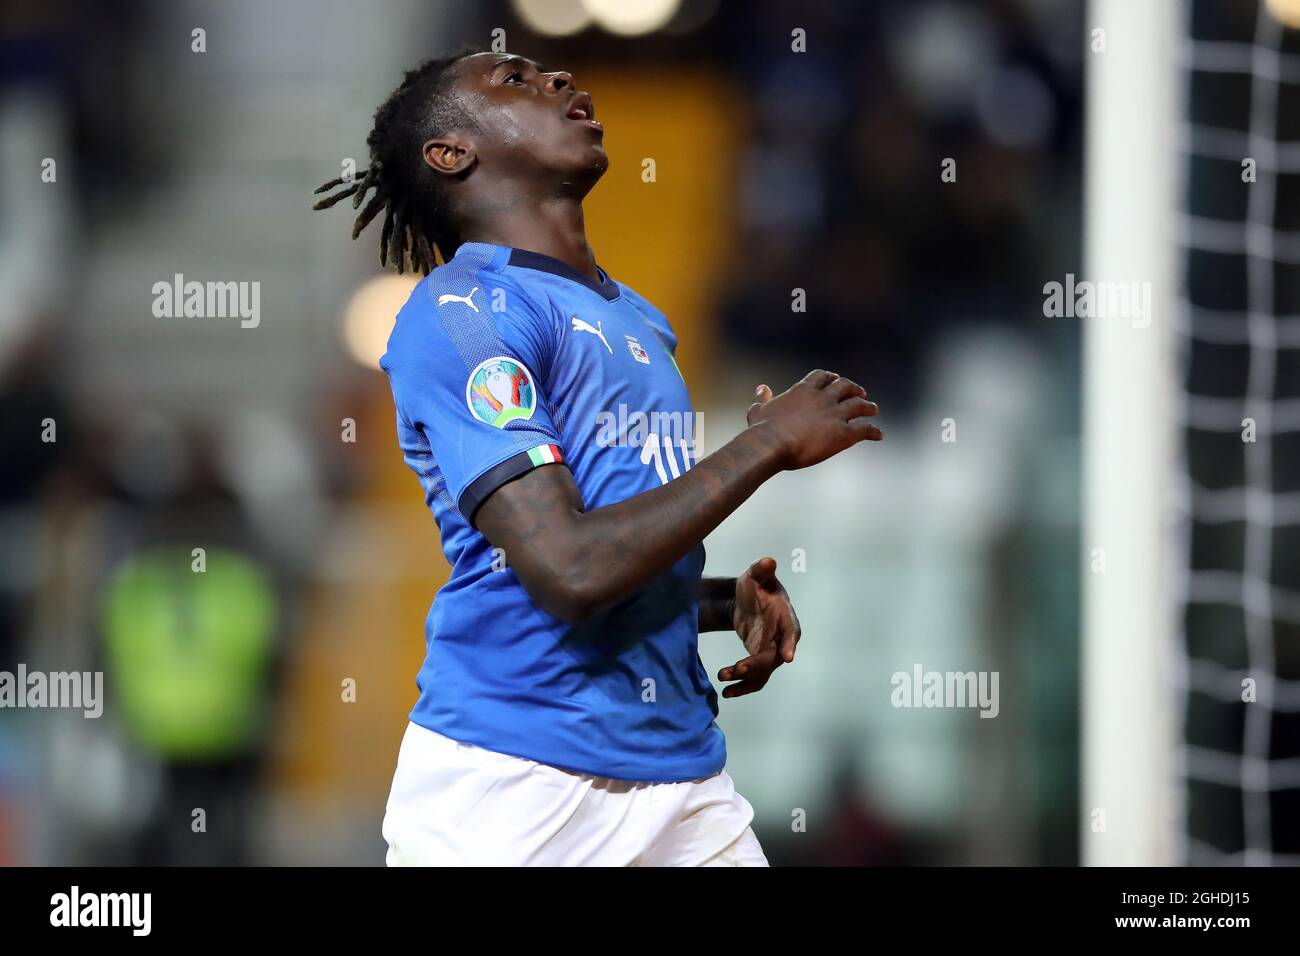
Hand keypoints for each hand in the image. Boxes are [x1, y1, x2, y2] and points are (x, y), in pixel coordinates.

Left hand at [717, 557, 801, 697]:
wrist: (748, 600)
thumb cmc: (757, 586)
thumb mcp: (755, 576)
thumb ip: (761, 570)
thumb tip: (769, 561)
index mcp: (786, 618)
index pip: (791, 632)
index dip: (789, 644)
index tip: (787, 657)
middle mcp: (783, 639)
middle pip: (774, 657)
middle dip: (757, 664)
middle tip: (738, 667)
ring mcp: (771, 652)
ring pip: (763, 672)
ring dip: (745, 678)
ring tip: (723, 677)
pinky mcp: (759, 661)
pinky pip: (754, 678)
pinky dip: (742, 686)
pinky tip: (726, 692)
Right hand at [746, 370, 881, 470]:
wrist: (771, 444)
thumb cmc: (762, 431)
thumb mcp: (758, 411)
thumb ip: (761, 398)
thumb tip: (762, 388)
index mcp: (803, 390)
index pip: (822, 376)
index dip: (831, 377)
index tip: (836, 380)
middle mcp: (822, 398)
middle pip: (845, 386)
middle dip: (854, 388)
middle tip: (860, 393)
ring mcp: (835, 415)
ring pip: (859, 405)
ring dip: (868, 406)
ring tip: (873, 409)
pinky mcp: (843, 433)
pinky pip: (864, 429)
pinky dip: (873, 431)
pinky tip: (878, 435)